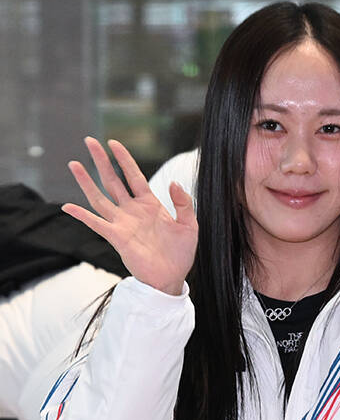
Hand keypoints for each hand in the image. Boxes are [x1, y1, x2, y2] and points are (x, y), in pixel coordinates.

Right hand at [63, 137, 197, 294]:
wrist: (172, 278)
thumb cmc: (181, 254)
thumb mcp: (190, 225)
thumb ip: (184, 203)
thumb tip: (173, 182)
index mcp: (150, 204)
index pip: (134, 176)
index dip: (124, 159)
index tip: (113, 143)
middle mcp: (133, 211)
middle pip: (113, 181)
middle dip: (101, 161)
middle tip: (89, 141)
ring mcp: (123, 223)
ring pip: (100, 198)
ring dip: (86, 182)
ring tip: (74, 164)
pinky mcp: (117, 238)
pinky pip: (96, 224)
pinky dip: (82, 216)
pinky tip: (68, 206)